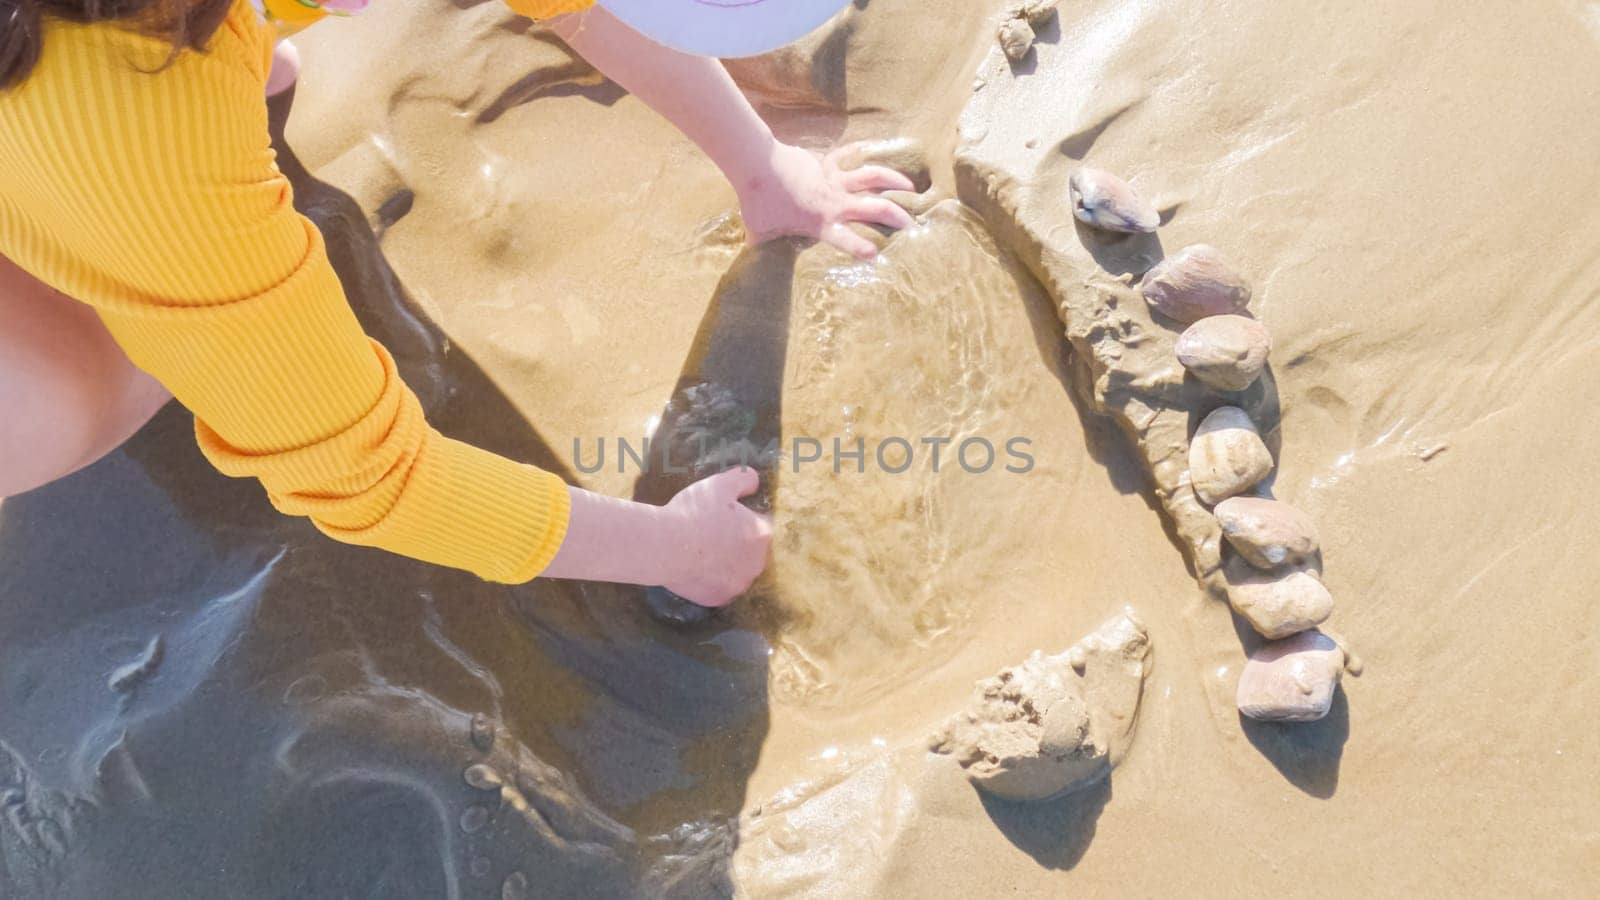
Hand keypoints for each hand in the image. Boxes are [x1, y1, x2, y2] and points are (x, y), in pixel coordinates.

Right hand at [661, 467, 772, 606]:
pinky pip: (718, 587)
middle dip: (736, 542)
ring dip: (725, 563)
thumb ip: (744, 478)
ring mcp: (738, 585)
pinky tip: (694, 567)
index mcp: (761, 535)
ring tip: (701, 551)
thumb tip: (754, 482)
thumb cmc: (694, 513)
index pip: (761, 524)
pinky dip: (710, 579)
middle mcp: (756, 564)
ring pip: (736, 571)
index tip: (723, 515)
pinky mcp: (718, 599)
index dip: (741, 517)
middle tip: (710, 532)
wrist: (663, 546)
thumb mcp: (720, 484)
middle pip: (750, 550)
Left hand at [738, 142, 916, 258]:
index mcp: (820, 223)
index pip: (846, 239)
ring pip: (872, 177)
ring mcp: (834, 181)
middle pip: (873, 208)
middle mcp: (835, 202)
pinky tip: (870, 147)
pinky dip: (858, 150)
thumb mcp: (759, 233)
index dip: (861, 247)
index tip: (878, 255)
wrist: (756, 164)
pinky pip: (846, 156)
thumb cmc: (758, 201)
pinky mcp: (826, 164)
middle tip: (913, 225)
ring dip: (893, 181)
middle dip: (896, 217)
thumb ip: (763, 249)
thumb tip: (754, 266)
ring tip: (910, 188)